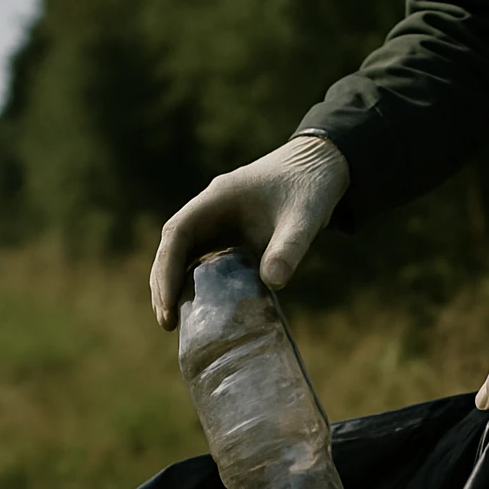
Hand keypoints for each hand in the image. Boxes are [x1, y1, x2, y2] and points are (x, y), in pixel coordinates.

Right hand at [150, 135, 349, 329]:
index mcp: (217, 198)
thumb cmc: (311, 186)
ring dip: (176, 287)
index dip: (167, 268)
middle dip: (165, 284)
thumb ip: (290, 247)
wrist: (323, 166)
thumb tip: (273, 283)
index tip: (167, 301)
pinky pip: (206, 261)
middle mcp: (211, 210)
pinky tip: (200, 310)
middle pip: (172, 247)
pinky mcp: (233, 236)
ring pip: (185, 256)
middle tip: (167, 323)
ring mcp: (220, 222)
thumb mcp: (305, 217)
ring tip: (174, 323)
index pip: (178, 233)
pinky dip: (197, 285)